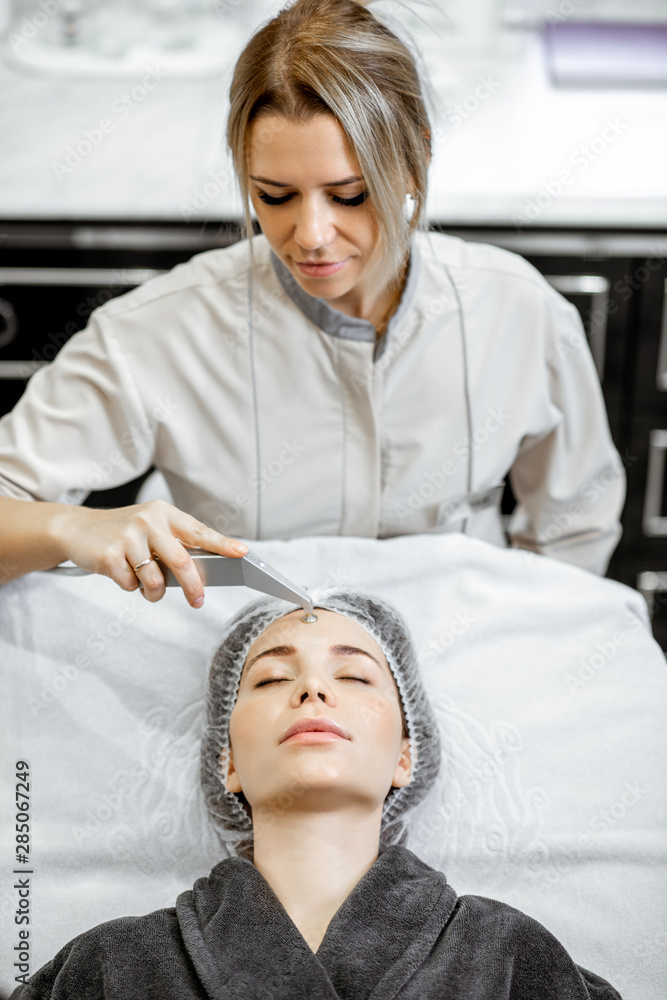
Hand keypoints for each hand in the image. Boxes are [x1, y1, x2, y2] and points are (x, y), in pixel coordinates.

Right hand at [59, 499, 247, 607]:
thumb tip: (201, 576)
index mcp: (165, 514)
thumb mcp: (151, 530)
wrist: (77, 529)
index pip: (200, 531)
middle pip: (182, 562)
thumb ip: (173, 546)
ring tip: (145, 584)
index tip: (243, 554)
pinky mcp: (109, 554)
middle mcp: (148, 521)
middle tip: (198, 602)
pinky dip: (130, 587)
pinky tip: (121, 573)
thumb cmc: (124, 534)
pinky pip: (131, 585)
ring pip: (156, 580)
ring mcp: (128, 536)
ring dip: (154, 591)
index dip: (223, 544)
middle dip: (193, 587)